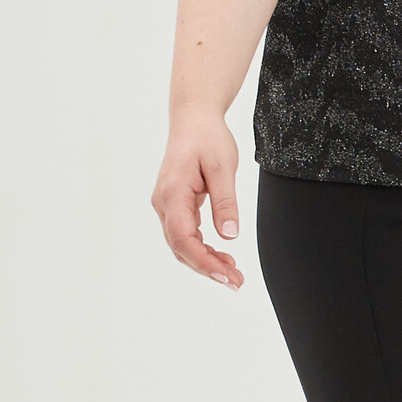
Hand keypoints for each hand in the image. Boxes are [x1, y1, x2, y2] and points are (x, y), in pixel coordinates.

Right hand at [153, 111, 245, 288]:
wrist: (193, 119)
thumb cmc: (208, 138)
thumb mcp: (223, 167)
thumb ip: (226, 201)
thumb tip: (230, 236)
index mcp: (172, 193)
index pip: (182, 238)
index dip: (203, 261)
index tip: (226, 276)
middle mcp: (163, 203)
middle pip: (180, 247)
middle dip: (208, 268)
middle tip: (237, 282)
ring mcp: (166, 205)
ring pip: (182, 245)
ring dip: (205, 262)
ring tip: (234, 274)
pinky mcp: (174, 206)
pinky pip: (185, 235)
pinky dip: (203, 249)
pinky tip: (223, 257)